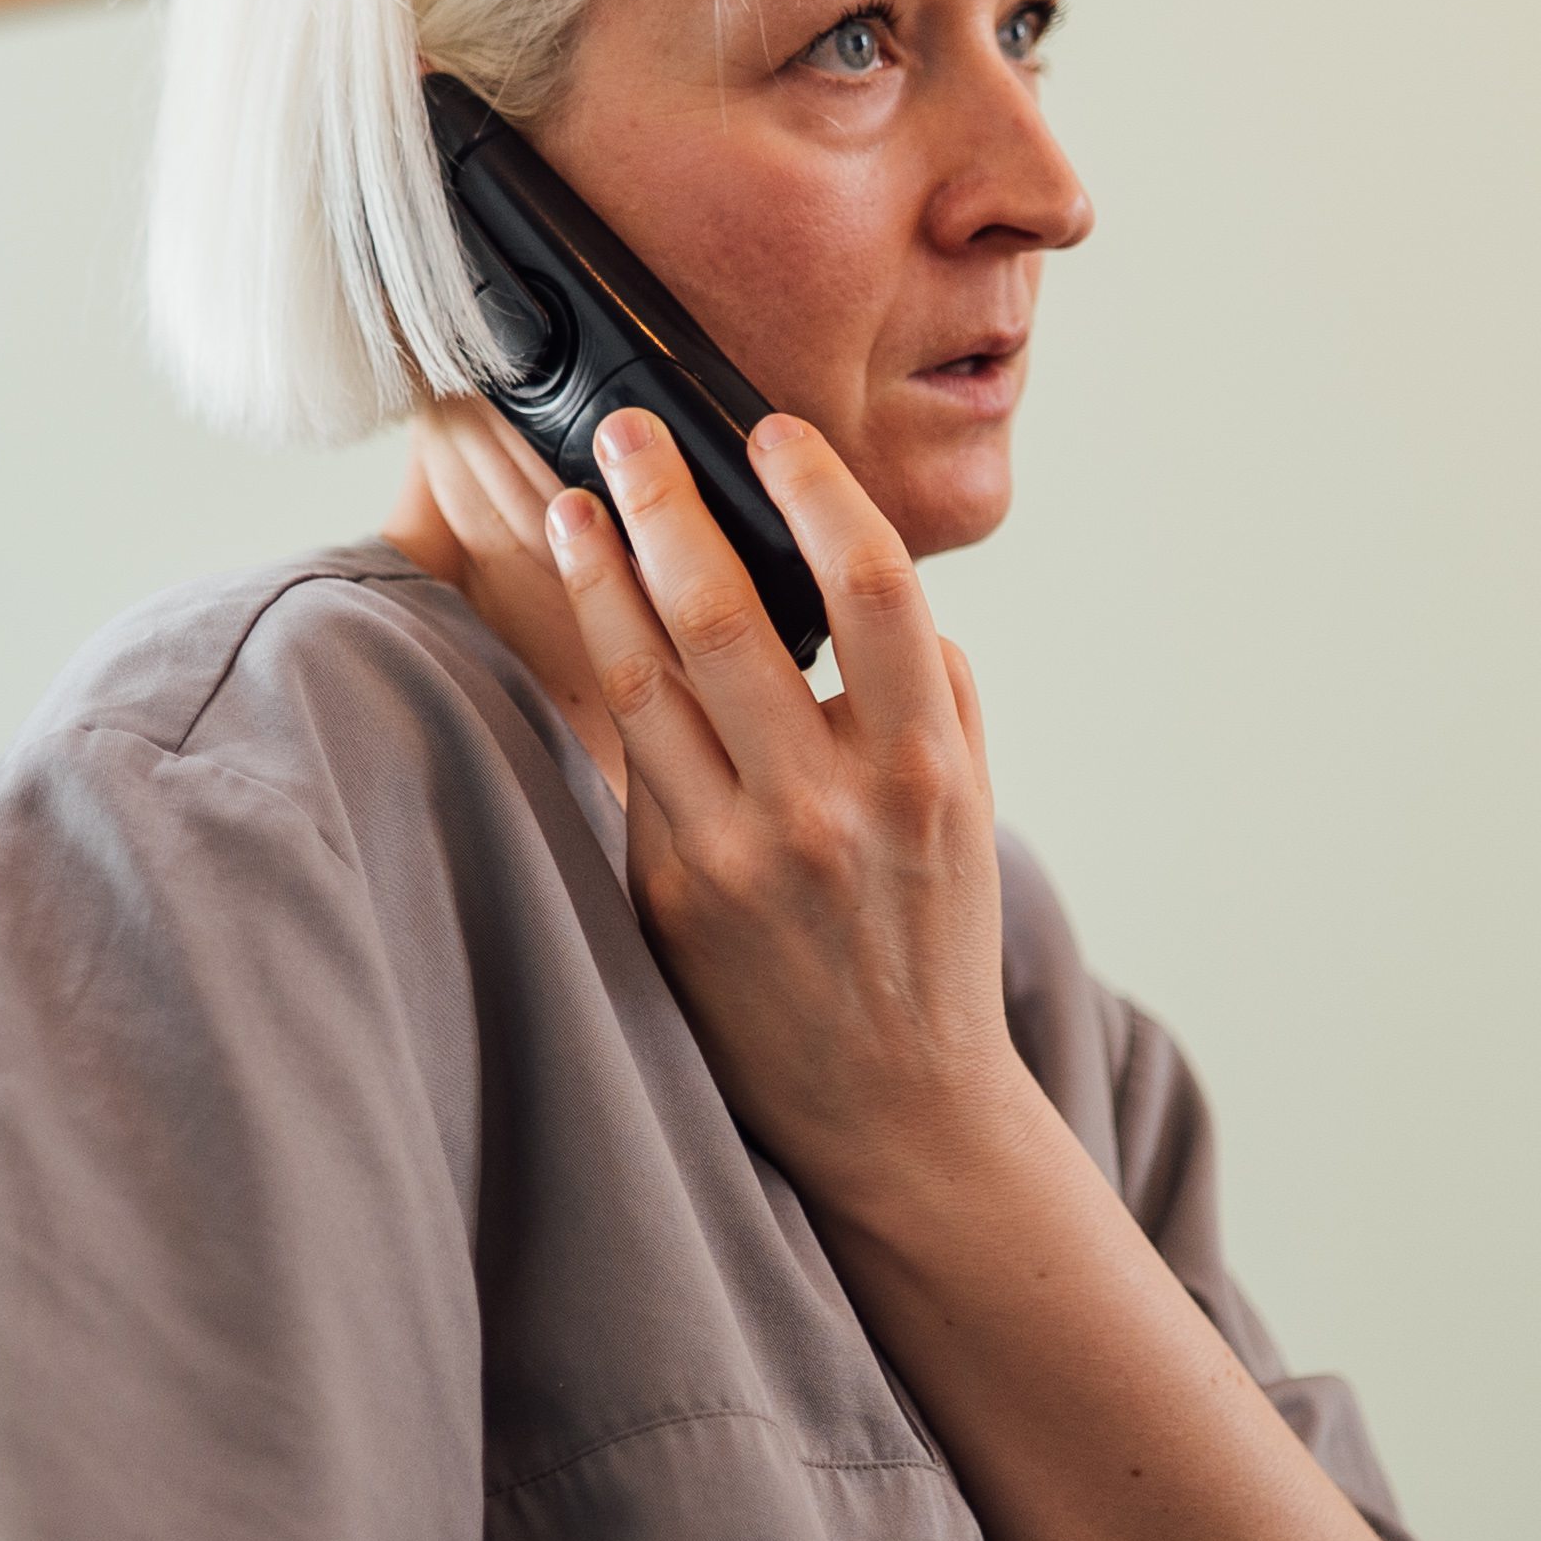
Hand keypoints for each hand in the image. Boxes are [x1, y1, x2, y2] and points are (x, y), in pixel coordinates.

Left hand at [543, 403, 1033, 1214]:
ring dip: (598, 577)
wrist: (896, 1109)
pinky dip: (610, 678)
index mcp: (922, 769)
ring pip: (644, 679)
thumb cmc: (930, 935)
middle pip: (726, 614)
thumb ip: (932, 692)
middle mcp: (827, 808)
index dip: (816, 491)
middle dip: (665, 502)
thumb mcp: (969, 806)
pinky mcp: (668, 896)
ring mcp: (737, 856)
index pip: (871, 588)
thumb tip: (865, 576)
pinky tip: (592, 622)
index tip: (770, 432)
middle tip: (624, 431)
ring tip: (571, 508)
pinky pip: (634, 761)